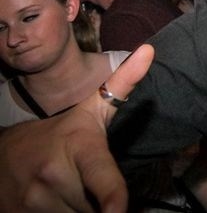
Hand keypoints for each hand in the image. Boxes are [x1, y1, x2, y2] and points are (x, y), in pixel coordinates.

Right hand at [0, 44, 153, 212]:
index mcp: (79, 148)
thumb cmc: (61, 134)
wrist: (4, 155)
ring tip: (72, 193)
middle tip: (88, 184)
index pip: (100, 177)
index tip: (118, 211)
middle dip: (99, 205)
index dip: (112, 201)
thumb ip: (123, 84)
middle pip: (96, 209)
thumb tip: (149, 51)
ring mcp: (32, 202)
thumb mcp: (91, 111)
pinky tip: (58, 205)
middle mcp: (53, 175)